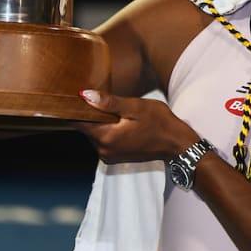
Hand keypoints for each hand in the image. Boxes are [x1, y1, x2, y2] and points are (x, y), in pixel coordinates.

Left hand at [71, 89, 198, 164]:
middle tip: (97, 95)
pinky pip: (103, 139)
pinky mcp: (115, 157)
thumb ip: (109, 103)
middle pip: (86, 128)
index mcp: (106, 138)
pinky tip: (118, 119)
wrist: (177, 144)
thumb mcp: (136, 107)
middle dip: (90, 113)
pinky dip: (107, 129)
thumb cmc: (160, 123)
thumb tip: (85, 95)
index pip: (78, 122)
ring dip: (99, 121)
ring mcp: (108, 156)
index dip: (74, 107)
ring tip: (110, 107)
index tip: (73, 94)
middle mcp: (103, 150)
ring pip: (95, 133)